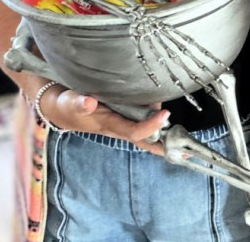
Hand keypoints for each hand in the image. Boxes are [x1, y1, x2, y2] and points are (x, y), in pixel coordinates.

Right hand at [41, 86, 169, 154]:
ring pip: (147, 131)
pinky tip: (166, 116)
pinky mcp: (123, 116)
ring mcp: (122, 123)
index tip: (165, 114)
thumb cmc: (68, 105)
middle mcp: (119, 127)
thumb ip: (79, 102)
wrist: (62, 108)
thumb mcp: (70, 102)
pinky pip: (142, 121)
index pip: (134, 131)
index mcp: (109, 125)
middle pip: (146, 141)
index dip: (150, 126)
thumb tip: (89, 102)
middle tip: (186, 147)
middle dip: (165, 144)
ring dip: (163, 129)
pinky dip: (155, 120)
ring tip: (178, 122)